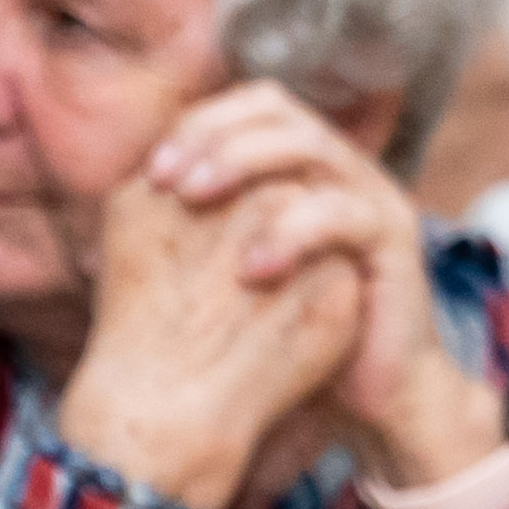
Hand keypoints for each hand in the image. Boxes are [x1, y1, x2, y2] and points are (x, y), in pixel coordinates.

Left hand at [65, 83, 508, 508]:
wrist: (370, 400)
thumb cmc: (293, 340)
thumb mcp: (233, 277)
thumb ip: (197, 237)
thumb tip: (114, 217)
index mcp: (305, 168)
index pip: (250, 108)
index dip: (198, 126)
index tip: (149, 173)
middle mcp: (341, 169)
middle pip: (278, 111)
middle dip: (214, 136)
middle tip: (165, 180)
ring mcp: (372, 197)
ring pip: (311, 144)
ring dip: (243, 162)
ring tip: (193, 202)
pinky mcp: (394, 239)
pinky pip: (342, 213)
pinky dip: (291, 232)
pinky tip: (250, 270)